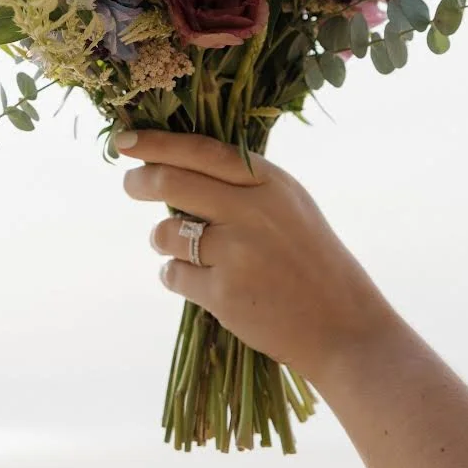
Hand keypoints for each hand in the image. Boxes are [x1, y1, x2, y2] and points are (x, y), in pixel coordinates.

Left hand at [116, 129, 395, 382]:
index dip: (158, 143)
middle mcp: (252, 210)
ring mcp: (236, 252)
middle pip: (172, 182)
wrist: (342, 326)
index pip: (201, 151)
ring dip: (163, 240)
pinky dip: (176, 277)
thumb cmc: (312, 262)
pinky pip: (173, 274)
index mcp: (271, 183)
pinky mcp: (223, 293)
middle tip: (130, 183)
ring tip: (189, 252)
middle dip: (140, 181)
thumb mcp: (289, 206)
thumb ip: (243, 185)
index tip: (125, 141)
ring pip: (165, 233)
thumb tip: (178, 167)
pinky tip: (202, 283)